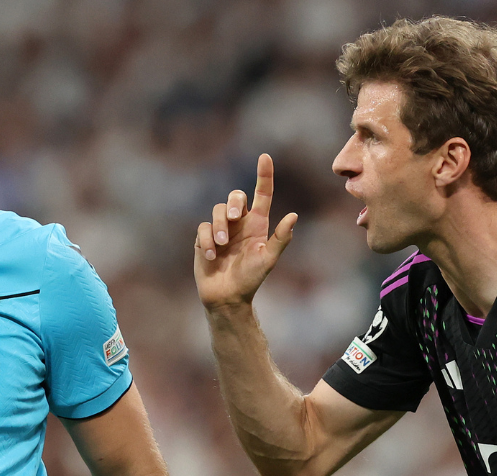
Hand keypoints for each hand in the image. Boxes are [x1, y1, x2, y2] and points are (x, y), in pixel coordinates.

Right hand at [194, 153, 297, 309]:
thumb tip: (294, 216)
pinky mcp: (204, 239)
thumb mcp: (268, 259)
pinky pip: (203, 227)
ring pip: (218, 210)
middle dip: (234, 202)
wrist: (227, 297)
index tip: (265, 157)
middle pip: (235, 196)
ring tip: (221, 245)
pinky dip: (207, 239)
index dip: (264, 175)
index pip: (263, 194)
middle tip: (235, 216)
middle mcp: (240, 223)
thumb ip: (281, 239)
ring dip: (220, 226)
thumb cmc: (251, 279)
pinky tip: (212, 255)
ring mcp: (221, 230)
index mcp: (257, 224)